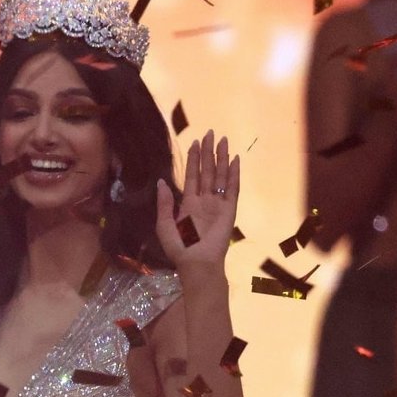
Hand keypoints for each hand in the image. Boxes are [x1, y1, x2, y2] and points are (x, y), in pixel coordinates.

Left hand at [155, 129, 239, 272]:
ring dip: (222, 158)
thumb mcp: (164, 224)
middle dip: (209, 152)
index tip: (196, 142)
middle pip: (207, 171)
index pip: (192, 176)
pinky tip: (235, 160)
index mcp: (189, 204)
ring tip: (224, 141)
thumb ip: (164, 202)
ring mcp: (218, 204)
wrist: (196, 262)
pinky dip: (233, 174)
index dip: (194, 159)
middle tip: (211, 133)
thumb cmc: (179, 247)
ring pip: (220, 176)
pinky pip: (232, 189)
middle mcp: (204, 201)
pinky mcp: (229, 209)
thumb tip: (161, 181)